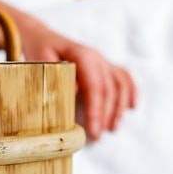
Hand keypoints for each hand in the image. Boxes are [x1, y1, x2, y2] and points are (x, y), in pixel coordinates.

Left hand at [19, 18, 136, 139]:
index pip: (94, 85)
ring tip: (113, 128)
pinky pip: (123, 76)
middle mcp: (96, 57)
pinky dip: (131, 91)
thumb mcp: (40, 61)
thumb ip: (55, 76)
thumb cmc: (40, 50)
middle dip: (105, 114)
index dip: (96, 108)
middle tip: (97, 136)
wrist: (42, 37)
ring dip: (118, 107)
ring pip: (119, 84)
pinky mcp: (105, 65)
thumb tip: (74, 92)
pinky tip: (132, 106)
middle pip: (108, 88)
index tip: (93, 129)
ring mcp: (102, 60)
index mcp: (81, 55)